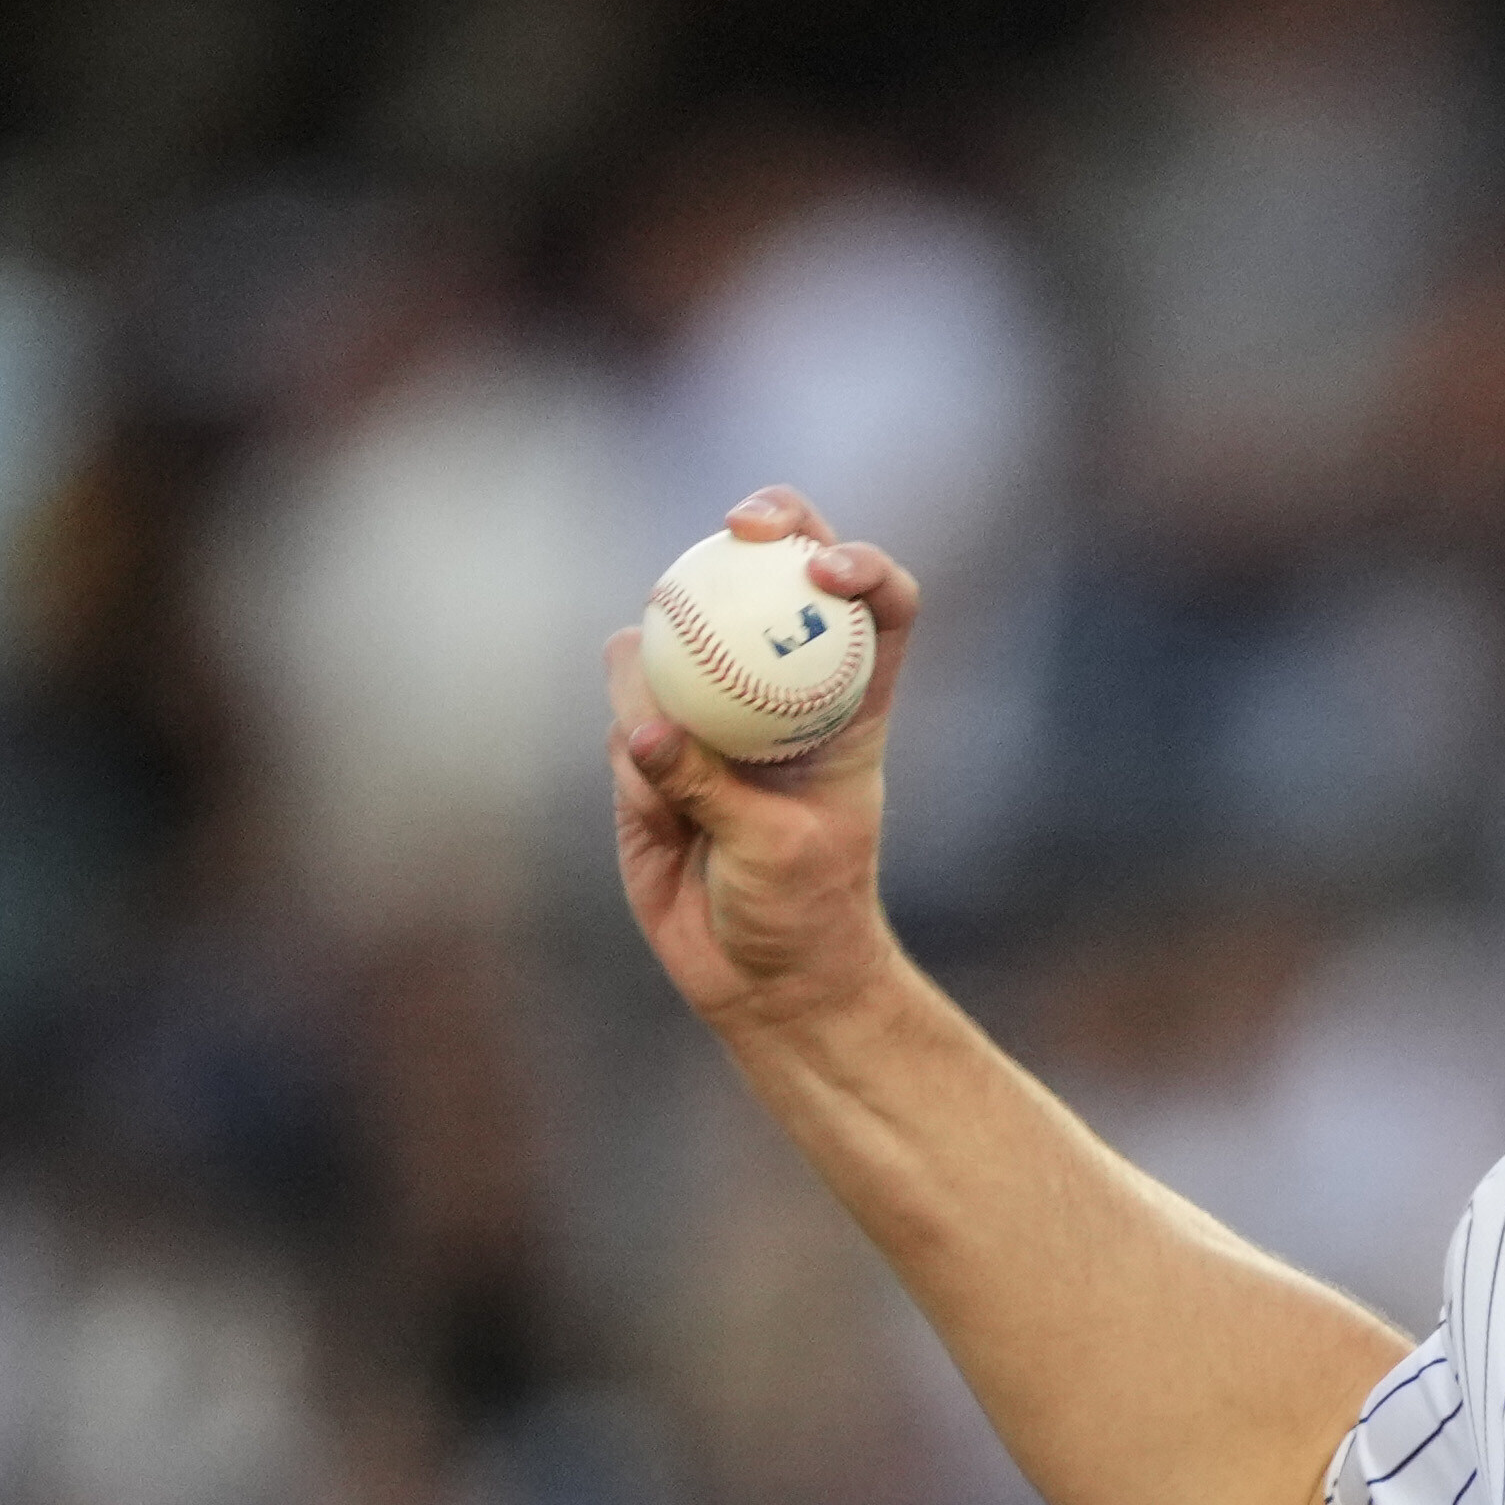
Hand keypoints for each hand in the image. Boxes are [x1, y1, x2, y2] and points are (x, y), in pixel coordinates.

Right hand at [606, 486, 920, 1033]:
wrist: (760, 978)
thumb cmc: (802, 913)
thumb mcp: (773, 850)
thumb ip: (707, 785)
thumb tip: (640, 727)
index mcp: (852, 706)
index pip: (876, 607)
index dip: (860, 563)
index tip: (827, 568)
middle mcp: (784, 691)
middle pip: (775, 578)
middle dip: (761, 529)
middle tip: (736, 527)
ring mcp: (714, 712)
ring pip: (679, 638)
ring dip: (668, 657)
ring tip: (665, 728)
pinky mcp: (651, 749)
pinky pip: (628, 717)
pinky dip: (633, 745)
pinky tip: (653, 798)